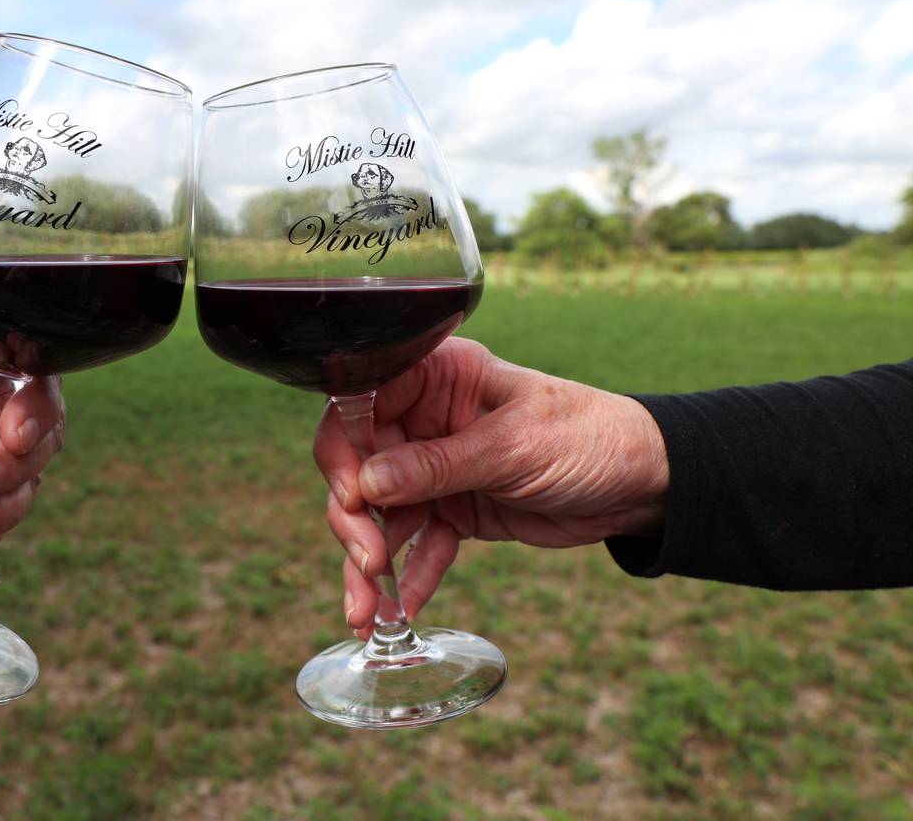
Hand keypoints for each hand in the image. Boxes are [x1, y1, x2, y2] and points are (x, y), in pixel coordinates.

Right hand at [314, 338, 667, 637]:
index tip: (351, 498)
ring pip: (381, 513)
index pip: (360, 404)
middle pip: (359, 466)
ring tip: (367, 611)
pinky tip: (404, 609)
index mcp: (435, 376)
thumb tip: (365, 484)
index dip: (343, 451)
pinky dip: (410, 575)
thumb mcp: (512, 447)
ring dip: (370, 563)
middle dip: (354, 520)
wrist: (645, 484)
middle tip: (367, 562)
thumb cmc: (588, 437)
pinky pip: (419, 543)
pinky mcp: (454, 509)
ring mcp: (436, 466)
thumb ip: (437, 465)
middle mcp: (424, 418)